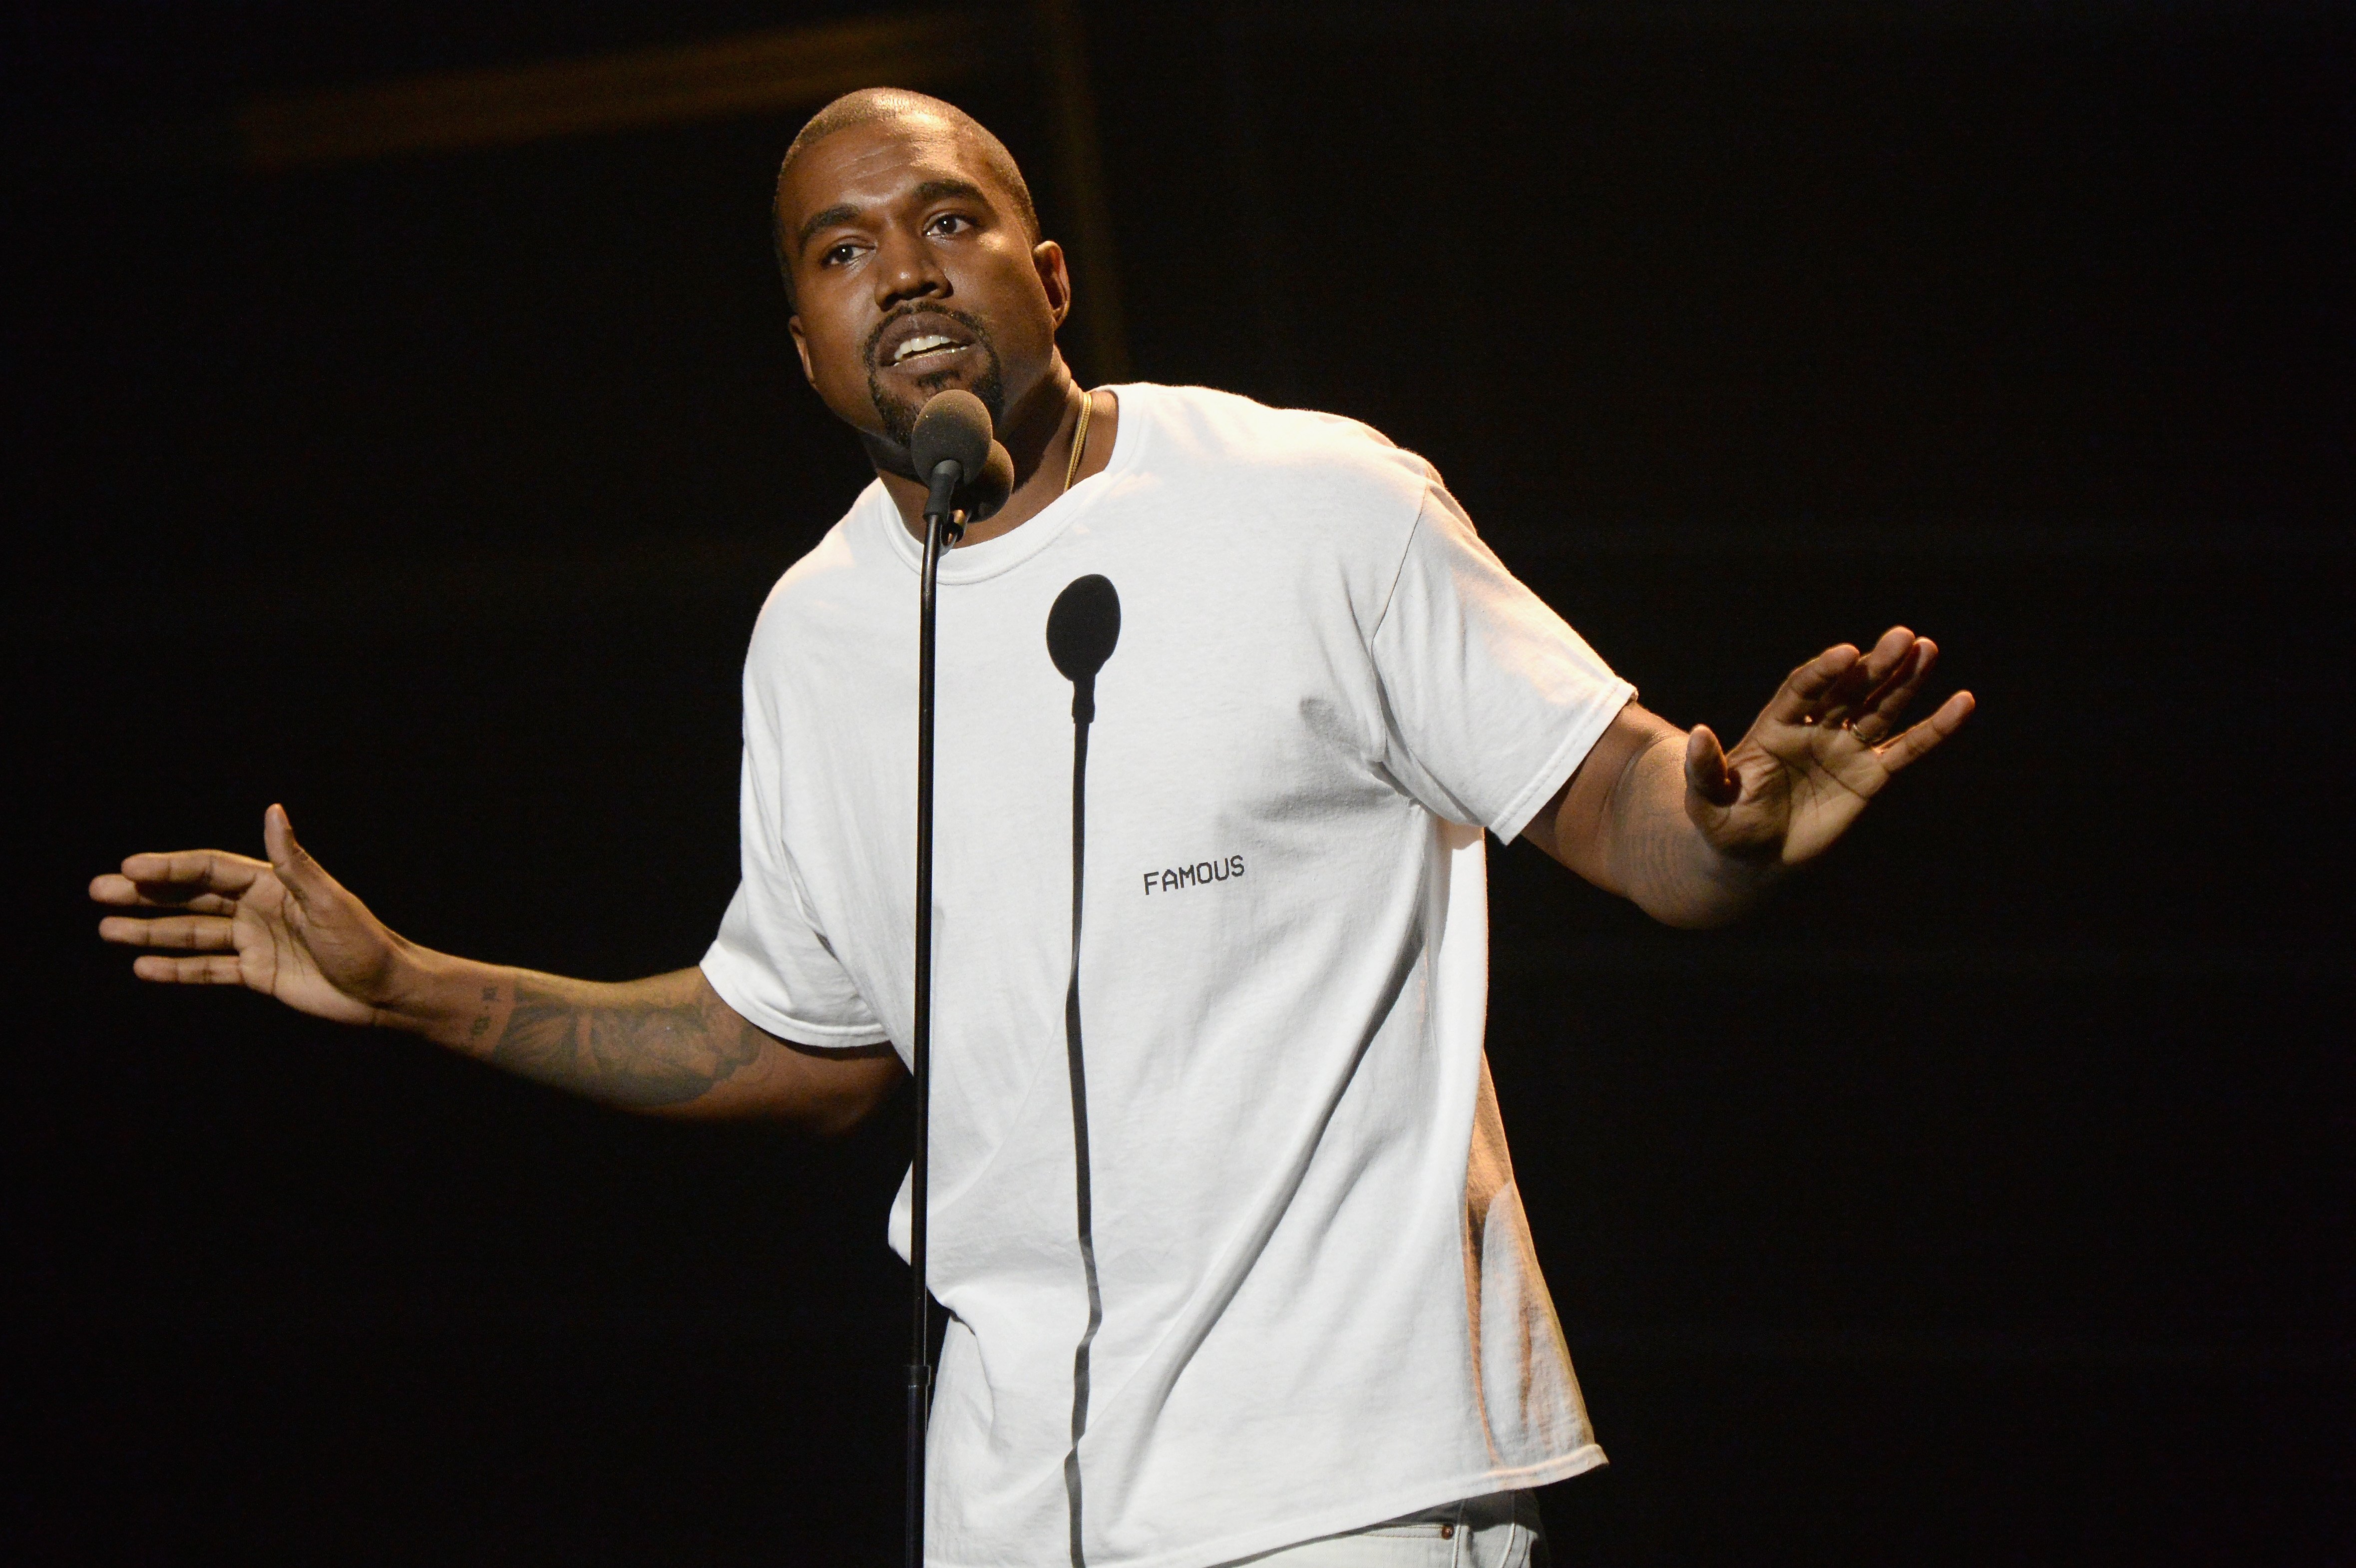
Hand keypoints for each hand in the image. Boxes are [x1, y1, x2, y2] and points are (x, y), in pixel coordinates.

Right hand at [91, 805, 408, 1025]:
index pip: (210, 869)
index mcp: (273, 884)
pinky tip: (143, 967)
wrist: (386, 991)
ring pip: (192, 933)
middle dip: (146, 894)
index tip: (129, 867)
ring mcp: (255, 941)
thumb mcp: (328, 900)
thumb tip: (273, 811)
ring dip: (151, 932)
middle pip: (191, 897)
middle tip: (99, 892)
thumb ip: (294, 861)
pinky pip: (209, 969)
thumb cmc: (365, 942)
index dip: (170, 867)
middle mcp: (258, 909)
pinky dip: (177, 969)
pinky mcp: (258, 974)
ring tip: (107, 930)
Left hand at [1684, 627, 1973, 866]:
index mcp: (1775, 727)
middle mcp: (1814, 729)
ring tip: (1928, 650)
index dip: (1823, 671)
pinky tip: (1962, 702)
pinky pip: (1907, 749)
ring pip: (1879, 709)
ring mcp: (1845, 750)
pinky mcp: (1870, 776)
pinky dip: (1935, 728)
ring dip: (1905, 681)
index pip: (1802, 689)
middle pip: (1848, 690)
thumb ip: (1703, 770)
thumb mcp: (1706, 802)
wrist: (1752, 858)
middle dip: (1874, 666)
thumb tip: (1695, 733)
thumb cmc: (1725, 825)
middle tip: (1903, 637)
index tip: (1847, 653)